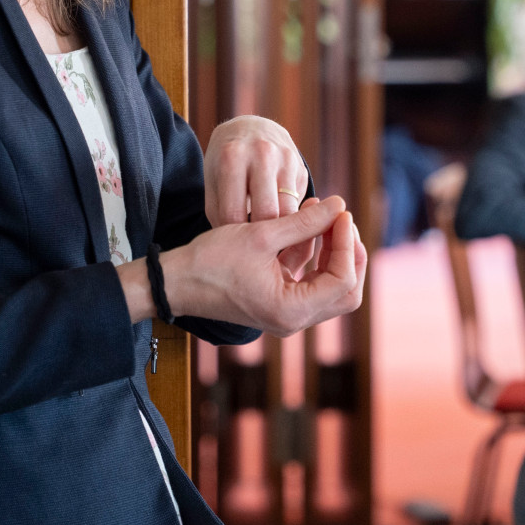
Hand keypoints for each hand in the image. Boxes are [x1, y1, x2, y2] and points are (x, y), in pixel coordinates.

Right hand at [161, 195, 366, 335]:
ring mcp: (287, 312)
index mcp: (291, 310)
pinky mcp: (278, 301)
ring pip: (330, 285)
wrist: (175, 282)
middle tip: (342, 220)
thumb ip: (305, 222)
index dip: (346, 243)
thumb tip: (339, 205)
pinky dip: (312, 253)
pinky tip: (305, 220)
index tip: (340, 213)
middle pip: (345, 291)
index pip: (342, 280)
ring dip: (331, 250)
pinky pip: (308, 279)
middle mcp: (294, 319)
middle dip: (348, 253)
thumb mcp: (261, 235)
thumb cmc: (211, 260)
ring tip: (323, 212)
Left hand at [204, 115, 315, 274]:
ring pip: (288, 213)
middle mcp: (260, 154)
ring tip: (272, 253)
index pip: (234, 213)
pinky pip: (300, 205)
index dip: (234, 242)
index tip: (234, 260)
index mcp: (231, 159)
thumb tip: (237, 254)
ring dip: (281, 235)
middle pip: (266, 214)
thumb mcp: (215, 184)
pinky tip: (284, 235)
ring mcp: (284, 157)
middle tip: (257, 263)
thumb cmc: (226, 166)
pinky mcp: (301, 166)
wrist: (250, 129)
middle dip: (261, 242)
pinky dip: (292, 222)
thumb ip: (220, 214)